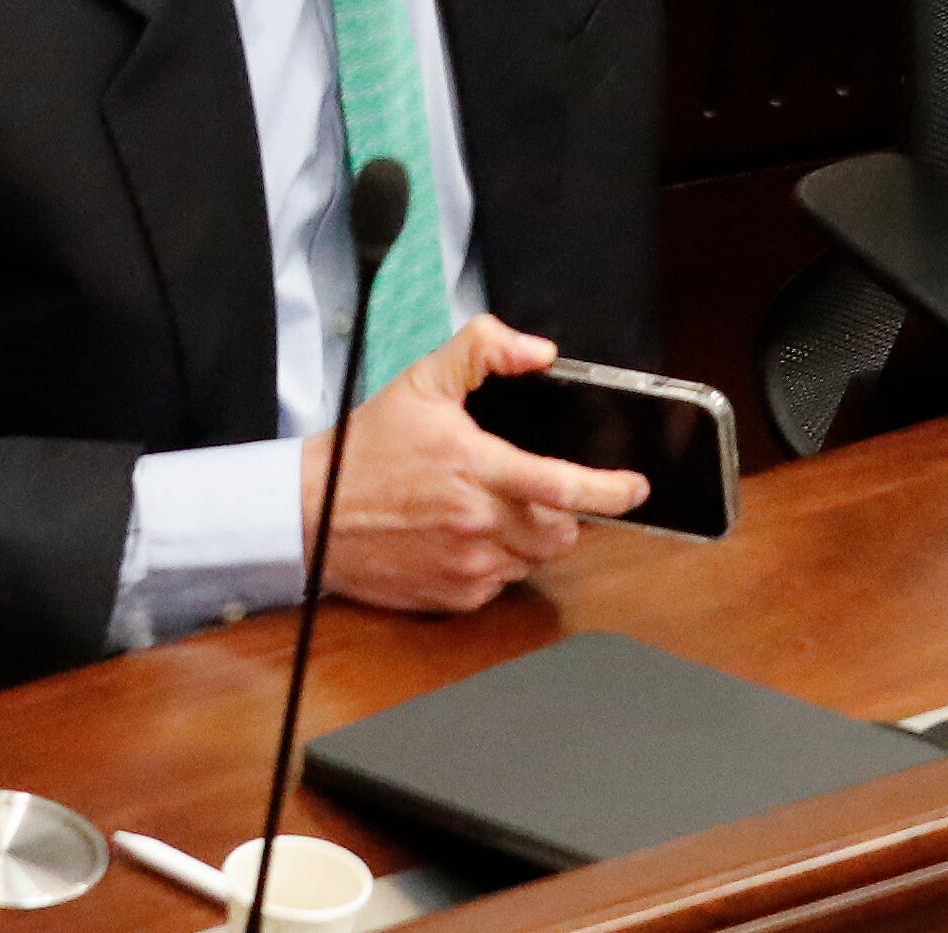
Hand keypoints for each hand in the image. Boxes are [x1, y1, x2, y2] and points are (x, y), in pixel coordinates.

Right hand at [307, 315, 647, 616]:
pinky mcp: (452, 596)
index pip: (560, 485)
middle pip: (561, 532)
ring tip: (497, 509)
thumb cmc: (366, 450)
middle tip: (541, 491)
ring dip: (532, 538)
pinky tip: (470, 537)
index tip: (635, 488)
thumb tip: (538, 351)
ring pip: (535, 560)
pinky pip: (502, 585)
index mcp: (475, 468)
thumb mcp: (422, 380)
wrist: (312, 513)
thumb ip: (484, 350)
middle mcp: (475, 523)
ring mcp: (465, 566)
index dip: (609, 490)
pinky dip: (500, 563)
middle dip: (566, 513)